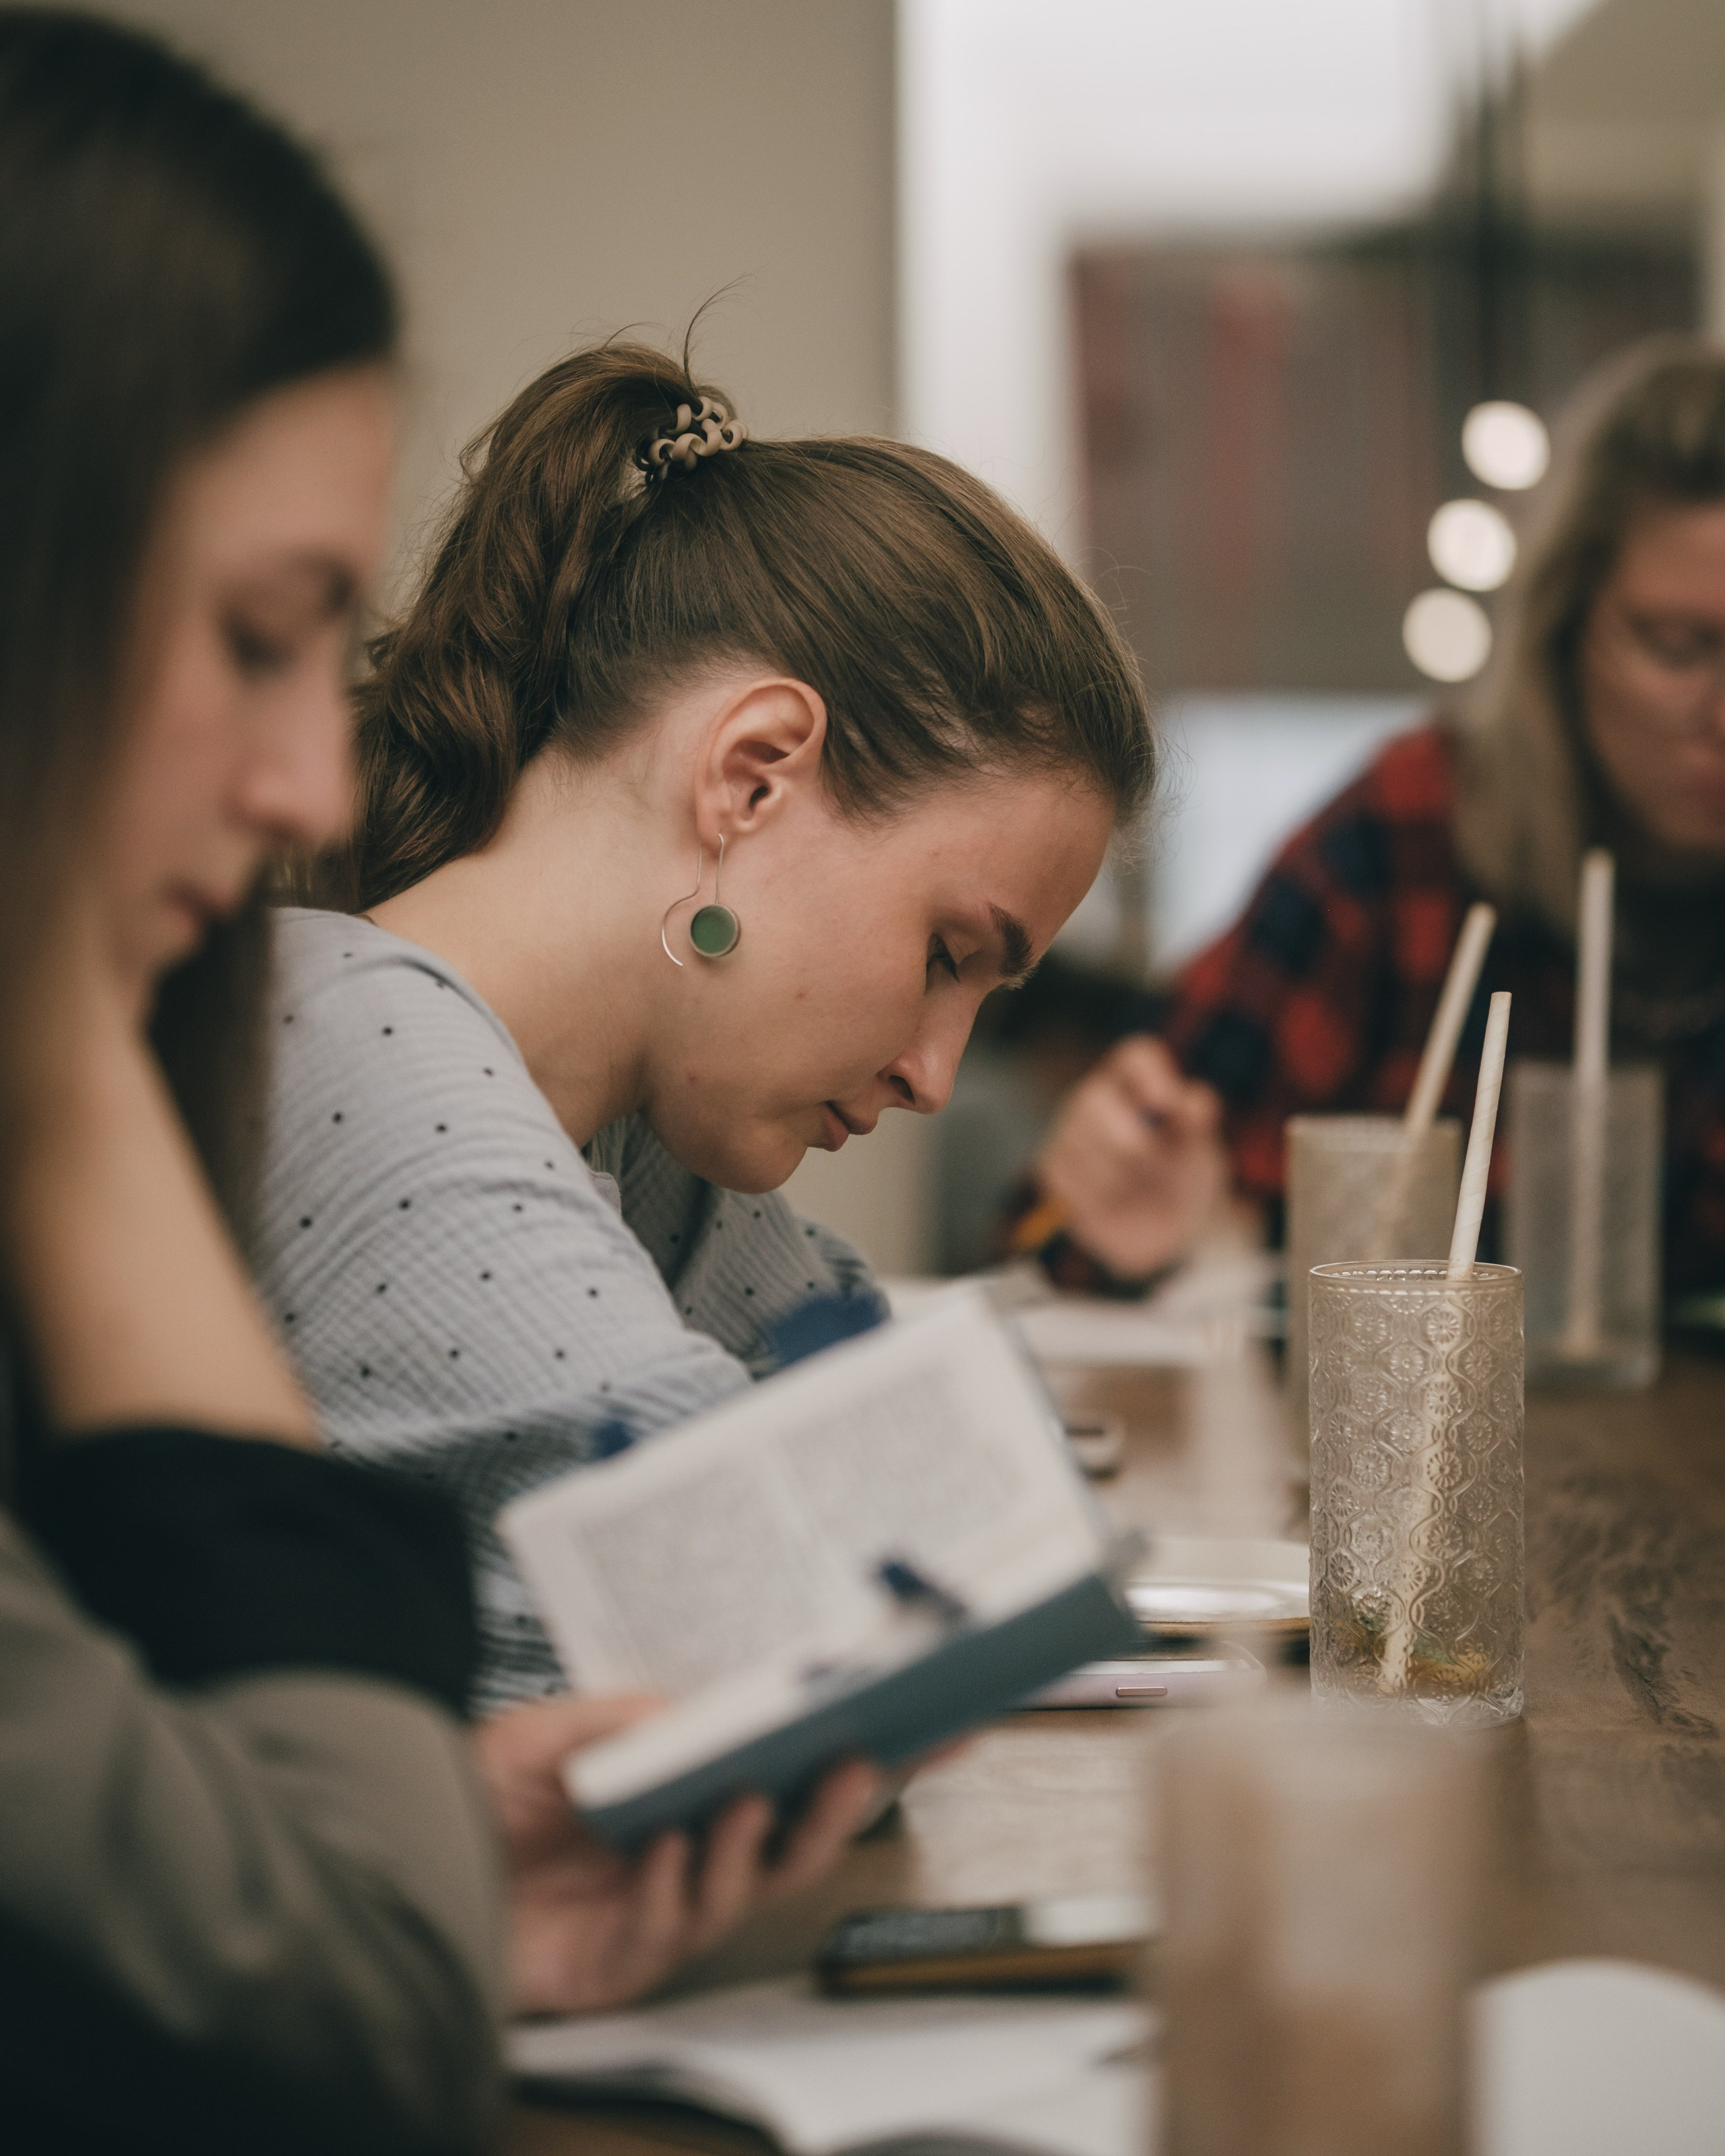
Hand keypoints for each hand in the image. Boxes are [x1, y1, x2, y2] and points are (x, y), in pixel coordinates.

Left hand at [474, 1693, 882, 2016]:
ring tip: (742, 1802)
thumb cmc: (475, 1797)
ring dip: (746, 1848)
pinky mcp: (616, 1964)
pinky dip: (667, 1890)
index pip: (782, 1779)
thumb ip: (617, 1718)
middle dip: (830, 1811)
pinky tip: (661, 1851)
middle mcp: (684, 1857)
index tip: (912, 1730)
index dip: (848, 1763)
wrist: (397, 1860)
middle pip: (785, 1848)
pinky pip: (661, 1934)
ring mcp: (656, 1913)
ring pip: (738, 1894)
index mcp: (684, 1798)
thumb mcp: (545, 1730)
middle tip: (852, 1766)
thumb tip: (693, 1711)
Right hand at [1032, 1035, 1227, 1279]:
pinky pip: (1067, 1177)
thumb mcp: (1198, 1152)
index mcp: (1138, 1083)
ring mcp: (1070, 1132)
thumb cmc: (1181, 1175)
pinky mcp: (1055, 1168)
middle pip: (1095, 1099)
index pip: (1136, 1056)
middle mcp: (1097, 1099)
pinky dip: (1096, 1194)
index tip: (1166, 1102)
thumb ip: (1196, 1125)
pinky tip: (1113, 1200)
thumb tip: (1192, 1098)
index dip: (1148, 1073)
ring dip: (1116, 1173)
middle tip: (1149, 1159)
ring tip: (1136, 1186)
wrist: (1163, 1227)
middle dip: (1126, 1136)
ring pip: (1078, 1142)